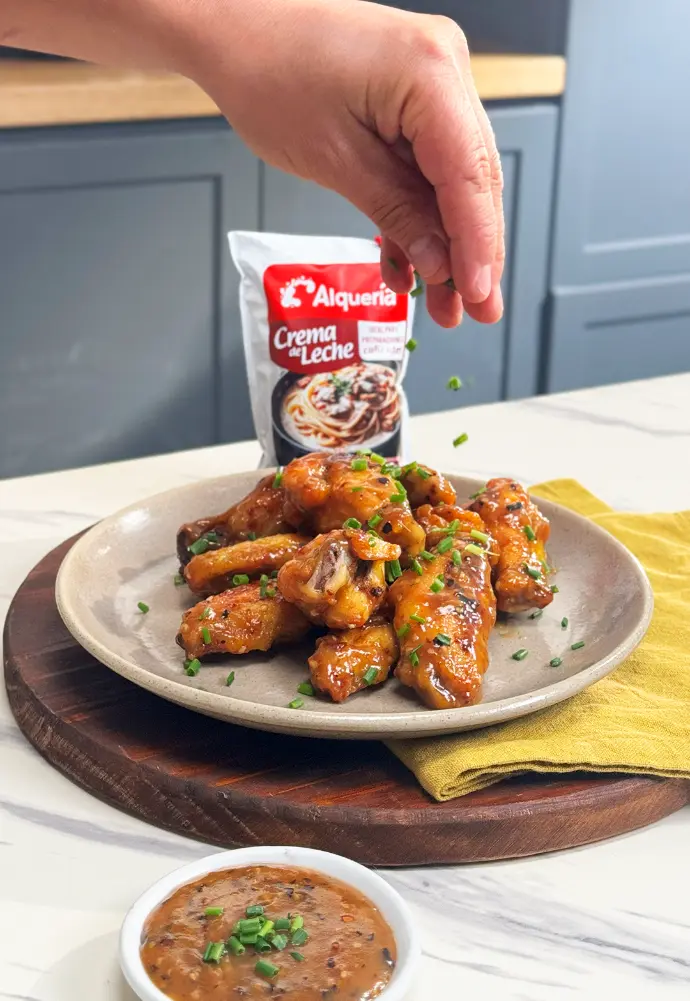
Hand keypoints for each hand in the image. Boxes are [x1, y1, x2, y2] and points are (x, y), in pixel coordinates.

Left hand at [181, 0, 503, 327]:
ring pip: (454, 178)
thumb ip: (396, 213)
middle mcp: (444, 68)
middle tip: (477, 310)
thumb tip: (439, 263)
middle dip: (471, 252)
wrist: (234, 27)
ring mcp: (431, 80)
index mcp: (430, 74)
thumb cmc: (268, 73)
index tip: (480, 296)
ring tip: (446, 302)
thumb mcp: (335, 160)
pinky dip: (418, 213)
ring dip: (446, 242)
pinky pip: (427, 164)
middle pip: (472, 179)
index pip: (469, 176)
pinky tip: (412, 264)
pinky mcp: (412, 96)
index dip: (477, 245)